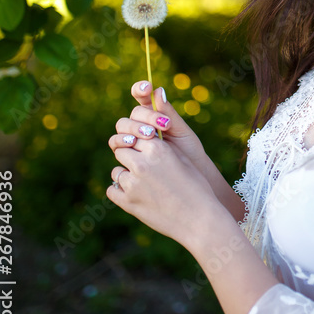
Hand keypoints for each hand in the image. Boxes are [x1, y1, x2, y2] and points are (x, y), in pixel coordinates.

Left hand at [108, 81, 245, 223]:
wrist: (200, 220)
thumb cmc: (196, 184)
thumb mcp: (182, 154)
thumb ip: (162, 134)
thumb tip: (156, 93)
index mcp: (156, 147)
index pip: (132, 132)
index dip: (136, 137)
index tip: (141, 142)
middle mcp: (141, 162)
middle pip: (120, 148)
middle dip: (128, 153)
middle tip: (141, 163)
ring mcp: (132, 183)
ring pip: (117, 170)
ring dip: (126, 174)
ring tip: (145, 184)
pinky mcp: (127, 202)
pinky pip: (113, 189)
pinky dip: (121, 192)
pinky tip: (138, 195)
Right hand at [109, 80, 207, 174]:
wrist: (190, 176)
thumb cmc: (189, 152)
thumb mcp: (181, 131)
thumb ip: (169, 114)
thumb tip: (158, 90)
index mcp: (155, 114)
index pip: (142, 97)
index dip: (140, 89)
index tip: (147, 87)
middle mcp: (141, 124)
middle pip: (133, 114)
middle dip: (144, 118)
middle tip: (159, 125)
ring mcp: (133, 139)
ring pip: (122, 127)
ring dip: (132, 129)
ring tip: (147, 135)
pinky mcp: (127, 154)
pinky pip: (117, 144)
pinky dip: (122, 142)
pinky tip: (133, 144)